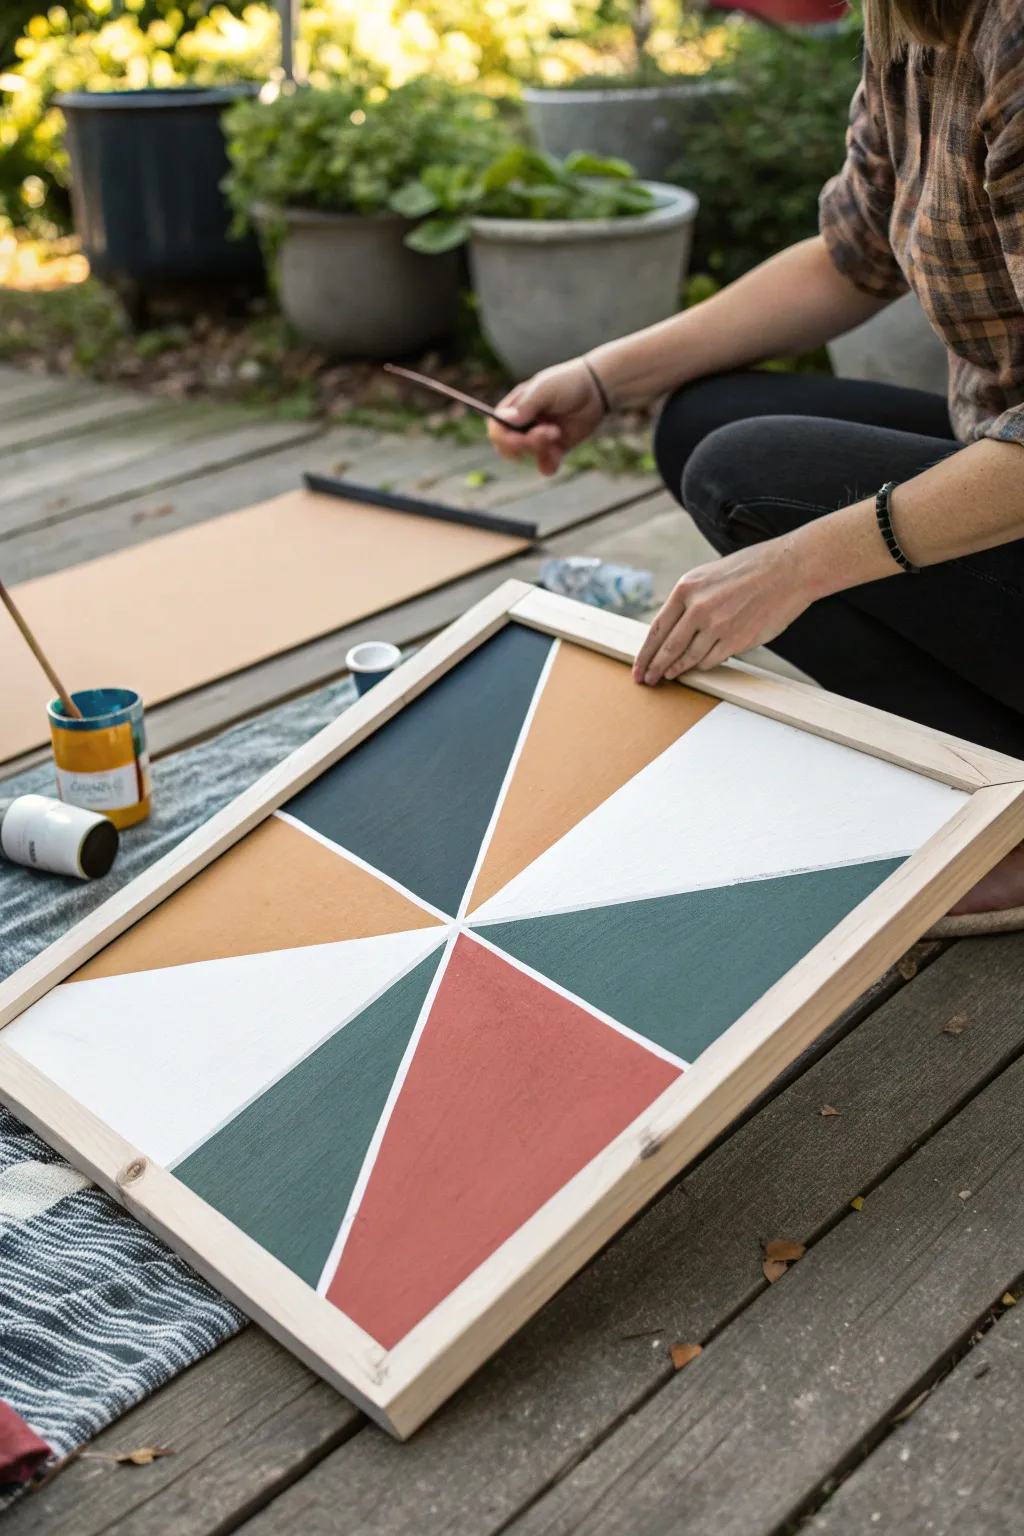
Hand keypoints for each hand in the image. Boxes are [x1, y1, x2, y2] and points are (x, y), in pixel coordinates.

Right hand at [487, 358, 605, 475]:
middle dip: (528, 444)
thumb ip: (524, 407)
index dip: (505, 439)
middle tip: (550, 432)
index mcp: (514, 408)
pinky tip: (557, 455)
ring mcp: (538, 437)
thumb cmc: (567, 383)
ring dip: (542, 450)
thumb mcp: (544, 390)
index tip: (520, 438)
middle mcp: (523, 424)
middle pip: (510, 447)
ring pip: (529, 456)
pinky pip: (545, 465)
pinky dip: (549, 465)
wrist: (597, 389)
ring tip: (558, 434)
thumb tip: (502, 421)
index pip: (497, 429)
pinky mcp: (554, 448)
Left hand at [633, 535, 816, 684]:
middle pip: (668, 648)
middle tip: (646, 680)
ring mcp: (717, 626)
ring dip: (677, 670)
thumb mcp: (709, 576)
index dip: (644, 653)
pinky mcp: (736, 640)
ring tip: (669, 676)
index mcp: (687, 588)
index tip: (638, 667)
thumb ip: (690, 600)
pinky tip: (699, 666)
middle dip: (654, 668)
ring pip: (689, 658)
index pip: (657, 629)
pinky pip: (712, 660)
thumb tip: (674, 628)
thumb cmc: (751, 570)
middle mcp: (698, 608)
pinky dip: (704, 665)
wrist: (789, 569)